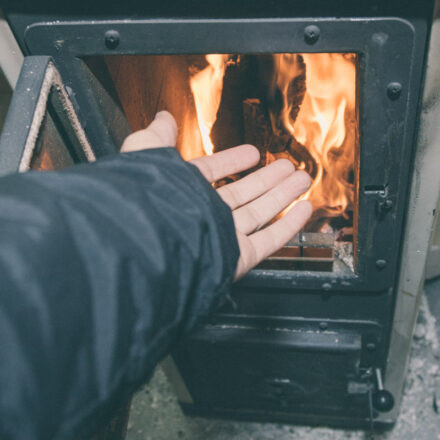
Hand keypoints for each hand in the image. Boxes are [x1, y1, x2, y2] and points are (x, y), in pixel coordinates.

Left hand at [122, 111, 312, 279]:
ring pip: (260, 213)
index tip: (253, 153)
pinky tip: (304, 209)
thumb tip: (162, 117)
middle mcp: (204, 214)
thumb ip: (158, 137)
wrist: (149, 242)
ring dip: (283, 196)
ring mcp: (223, 236)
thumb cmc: (145, 199)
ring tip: (301, 179)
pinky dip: (288, 225)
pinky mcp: (239, 256)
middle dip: (267, 179)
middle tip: (287, 166)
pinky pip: (269, 240)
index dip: (233, 161)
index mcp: (183, 191)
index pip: (212, 172)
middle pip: (243, 193)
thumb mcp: (147, 153)